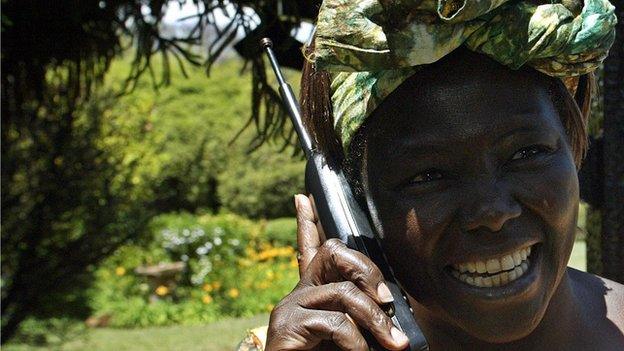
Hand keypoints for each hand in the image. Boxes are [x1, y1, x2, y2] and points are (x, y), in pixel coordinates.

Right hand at [265, 194, 408, 350]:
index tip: (303, 197)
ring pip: (343, 292)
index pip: (309, 249)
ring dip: (375, 320)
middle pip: (332, 252)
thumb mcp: (355, 336)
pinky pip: (334, 321)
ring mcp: (290, 307)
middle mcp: (299, 293)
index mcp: (314, 294)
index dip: (306, 223)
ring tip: (391, 345)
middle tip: (389, 301)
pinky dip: (356, 342)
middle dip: (367, 270)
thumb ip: (365, 318)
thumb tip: (391, 306)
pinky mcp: (286, 325)